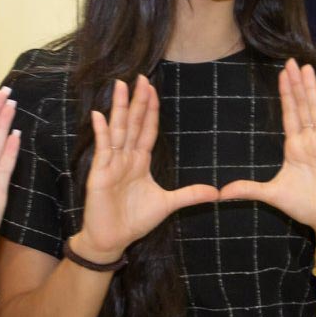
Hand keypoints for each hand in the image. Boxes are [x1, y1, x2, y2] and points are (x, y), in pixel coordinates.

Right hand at [77, 76, 219, 258]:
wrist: (113, 239)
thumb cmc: (135, 220)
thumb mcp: (168, 204)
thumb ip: (190, 195)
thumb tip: (216, 193)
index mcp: (139, 161)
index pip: (147, 130)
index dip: (151, 110)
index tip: (154, 90)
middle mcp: (125, 158)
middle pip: (133, 123)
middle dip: (138, 101)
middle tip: (141, 77)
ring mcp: (111, 163)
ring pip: (118, 129)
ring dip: (119, 108)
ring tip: (121, 86)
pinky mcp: (99, 173)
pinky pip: (102, 148)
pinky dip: (100, 132)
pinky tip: (99, 114)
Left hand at [220, 60, 315, 245]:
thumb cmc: (304, 206)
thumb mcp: (272, 194)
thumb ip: (249, 189)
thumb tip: (222, 193)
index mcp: (295, 146)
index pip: (289, 114)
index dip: (285, 93)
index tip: (281, 74)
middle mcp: (310, 140)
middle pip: (302, 106)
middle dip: (297, 84)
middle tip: (291, 61)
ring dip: (311, 89)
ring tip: (307, 69)